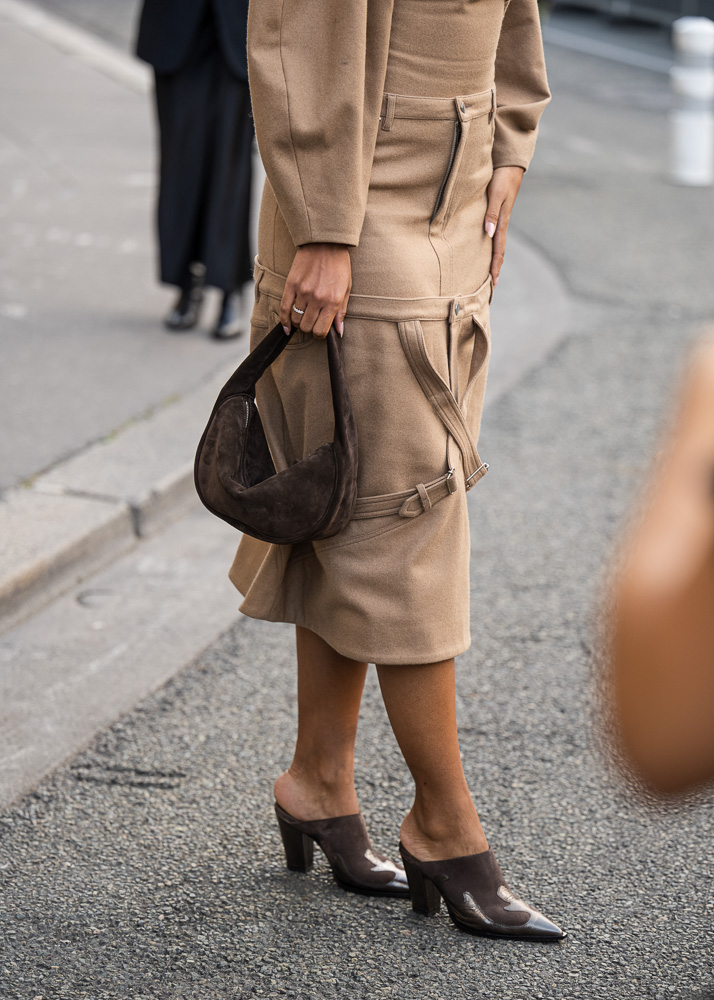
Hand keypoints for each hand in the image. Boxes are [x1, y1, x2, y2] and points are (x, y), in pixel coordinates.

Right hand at [279, 243, 351, 337]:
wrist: (325, 243)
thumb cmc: (339, 265)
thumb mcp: (346, 289)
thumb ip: (341, 312)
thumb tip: (339, 332)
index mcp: (332, 301)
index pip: (321, 331)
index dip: (319, 335)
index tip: (320, 331)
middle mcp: (317, 298)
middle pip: (307, 327)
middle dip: (309, 329)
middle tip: (312, 323)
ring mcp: (302, 291)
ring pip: (296, 319)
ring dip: (299, 323)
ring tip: (303, 317)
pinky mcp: (291, 284)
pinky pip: (284, 308)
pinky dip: (284, 320)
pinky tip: (287, 326)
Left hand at [484, 166, 523, 287]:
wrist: (511, 163)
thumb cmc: (501, 177)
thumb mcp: (496, 194)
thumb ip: (491, 213)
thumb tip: (489, 233)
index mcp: (501, 221)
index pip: (498, 249)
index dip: (495, 266)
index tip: (493, 283)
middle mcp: (501, 222)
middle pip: (499, 250)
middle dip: (496, 268)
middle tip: (492, 286)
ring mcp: (500, 218)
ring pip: (497, 243)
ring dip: (494, 259)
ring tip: (490, 273)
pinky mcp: (498, 212)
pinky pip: (495, 234)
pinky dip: (492, 246)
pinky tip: (488, 248)